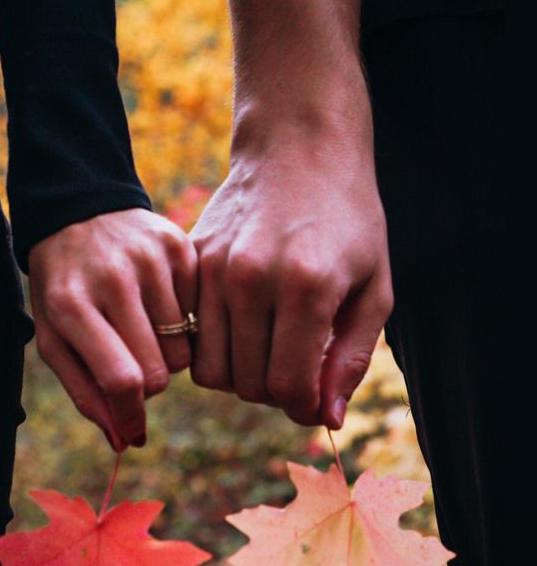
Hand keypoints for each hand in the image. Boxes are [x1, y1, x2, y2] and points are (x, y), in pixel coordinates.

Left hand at [28, 209, 196, 450]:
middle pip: (159, 371)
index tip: (134, 432)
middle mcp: (113, 278)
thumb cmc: (63, 288)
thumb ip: (84, 393)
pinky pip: (198, 314)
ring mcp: (150, 259)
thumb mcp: (55, 339)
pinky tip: (157, 301)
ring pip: (183, 349)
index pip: (122, 379)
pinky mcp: (179, 246)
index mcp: (72, 305)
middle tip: (132, 365)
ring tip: (143, 329)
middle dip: (148, 385)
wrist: (78, 208)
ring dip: (166, 354)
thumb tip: (124, 440)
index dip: (132, 415)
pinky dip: (181, 322)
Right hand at [190, 117, 392, 428]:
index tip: (315, 402)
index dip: (303, 408)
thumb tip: (326, 419)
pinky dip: (213, 348)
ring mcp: (213, 268)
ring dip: (240, 376)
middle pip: (248, 385)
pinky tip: (242, 327)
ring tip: (268, 350)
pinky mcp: (190, 261)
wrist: (301, 146)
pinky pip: (190, 338)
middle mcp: (252, 278)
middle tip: (296, 369)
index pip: (288, 387)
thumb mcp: (375, 289)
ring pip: (210, 370)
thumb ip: (351, 358)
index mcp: (306, 287)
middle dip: (275, 393)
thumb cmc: (350, 221)